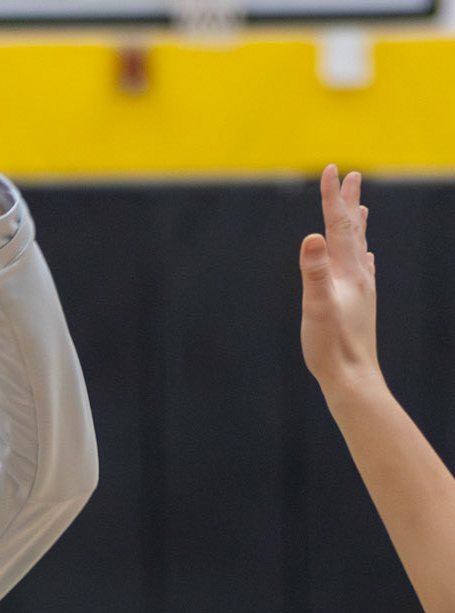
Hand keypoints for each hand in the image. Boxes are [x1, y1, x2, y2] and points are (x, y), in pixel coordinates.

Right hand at [300, 166, 381, 404]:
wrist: (353, 378)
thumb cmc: (331, 347)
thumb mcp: (317, 307)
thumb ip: (314, 272)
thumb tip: (311, 237)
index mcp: (347, 271)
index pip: (338, 225)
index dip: (333, 197)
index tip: (332, 169)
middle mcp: (359, 276)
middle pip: (354, 230)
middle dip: (349, 202)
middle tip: (352, 176)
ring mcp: (362, 291)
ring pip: (360, 249)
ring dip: (359, 226)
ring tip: (362, 209)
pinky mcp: (360, 307)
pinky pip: (364, 272)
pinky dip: (362, 257)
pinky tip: (366, 260)